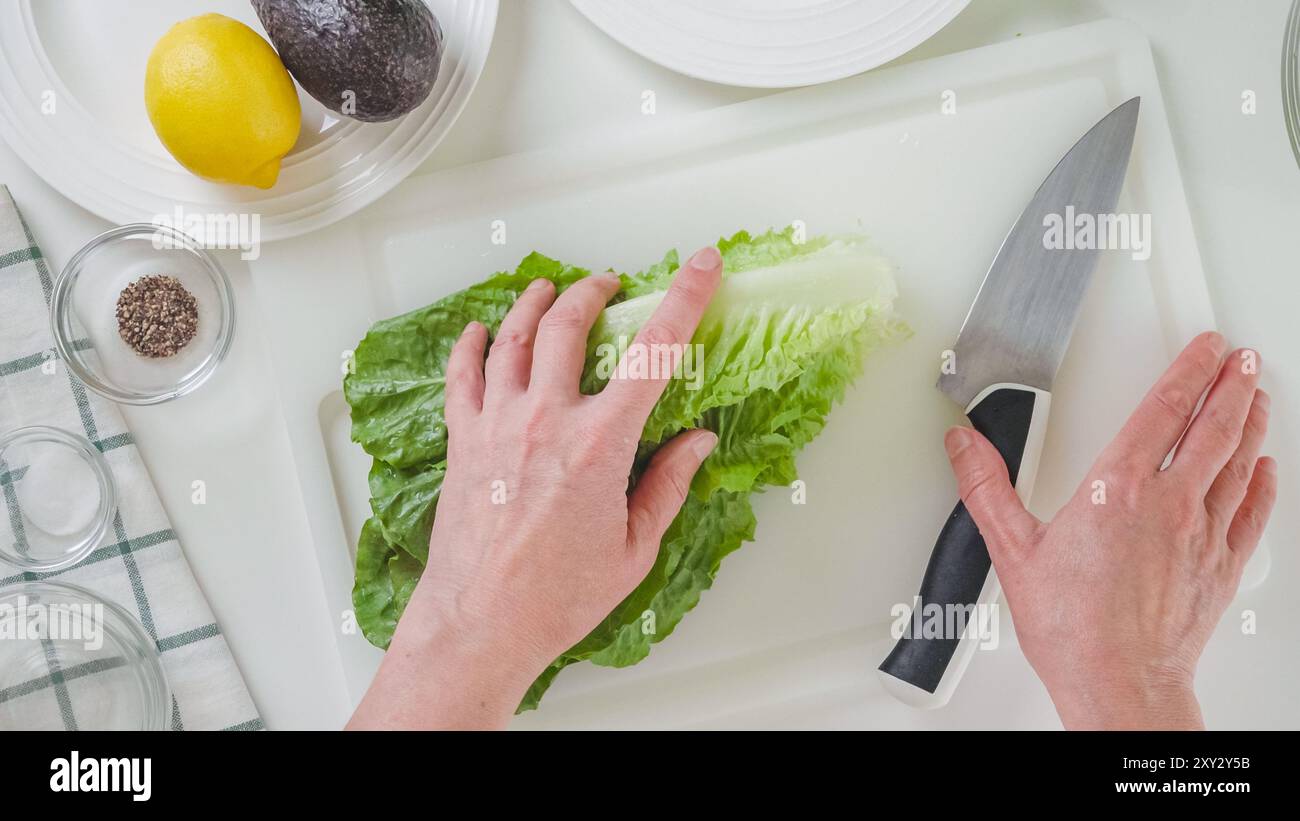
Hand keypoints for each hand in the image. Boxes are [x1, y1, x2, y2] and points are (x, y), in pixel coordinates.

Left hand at [347, 248, 722, 728]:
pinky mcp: (463, 441)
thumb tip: (696, 441)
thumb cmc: (557, 597)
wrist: (480, 624)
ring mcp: (497, 425)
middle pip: (569, 325)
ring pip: (513, 338)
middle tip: (609, 283)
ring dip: (536, 304)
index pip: (653, 354)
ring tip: (549, 288)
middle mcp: (546, 420)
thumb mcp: (634, 548)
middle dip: (594, 291)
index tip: (701, 267)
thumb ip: (667, 485)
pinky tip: (478, 331)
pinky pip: (462, 375)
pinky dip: (470, 345)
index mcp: (599, 444)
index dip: (683, 300)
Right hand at [944, 332, 1276, 728]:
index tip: (1204, 348)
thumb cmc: (1071, 626)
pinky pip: (1251, 513)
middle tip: (1241, 358)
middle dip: (1230, 386)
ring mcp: (1202, 535)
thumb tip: (965, 445)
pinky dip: (1262, 484)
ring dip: (1250, 423)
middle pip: (1213, 428)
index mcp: (1118, 489)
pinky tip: (1264, 469)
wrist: (1118, 683)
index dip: (1189, 371)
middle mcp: (1169, 505)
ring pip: (1238, 463)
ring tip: (1256, 397)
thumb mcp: (1011, 549)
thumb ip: (986, 488)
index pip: (1163, 411)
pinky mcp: (1221, 567)